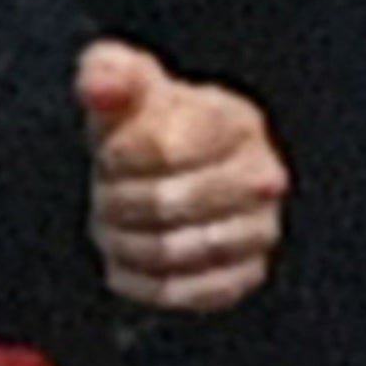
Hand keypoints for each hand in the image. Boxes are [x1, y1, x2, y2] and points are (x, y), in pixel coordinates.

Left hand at [78, 42, 286, 315]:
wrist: (170, 171)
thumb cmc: (146, 125)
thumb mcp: (123, 85)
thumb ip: (108, 74)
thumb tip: (103, 86)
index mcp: (236, 121)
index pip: (163, 149)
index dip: (117, 159)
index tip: (108, 156)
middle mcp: (263, 176)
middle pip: (168, 204)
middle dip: (118, 204)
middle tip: (105, 197)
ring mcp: (261, 229)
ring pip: (177, 250)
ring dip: (127, 244)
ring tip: (115, 229)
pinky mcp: (249, 273)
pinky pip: (192, 292)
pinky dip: (147, 284)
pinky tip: (128, 265)